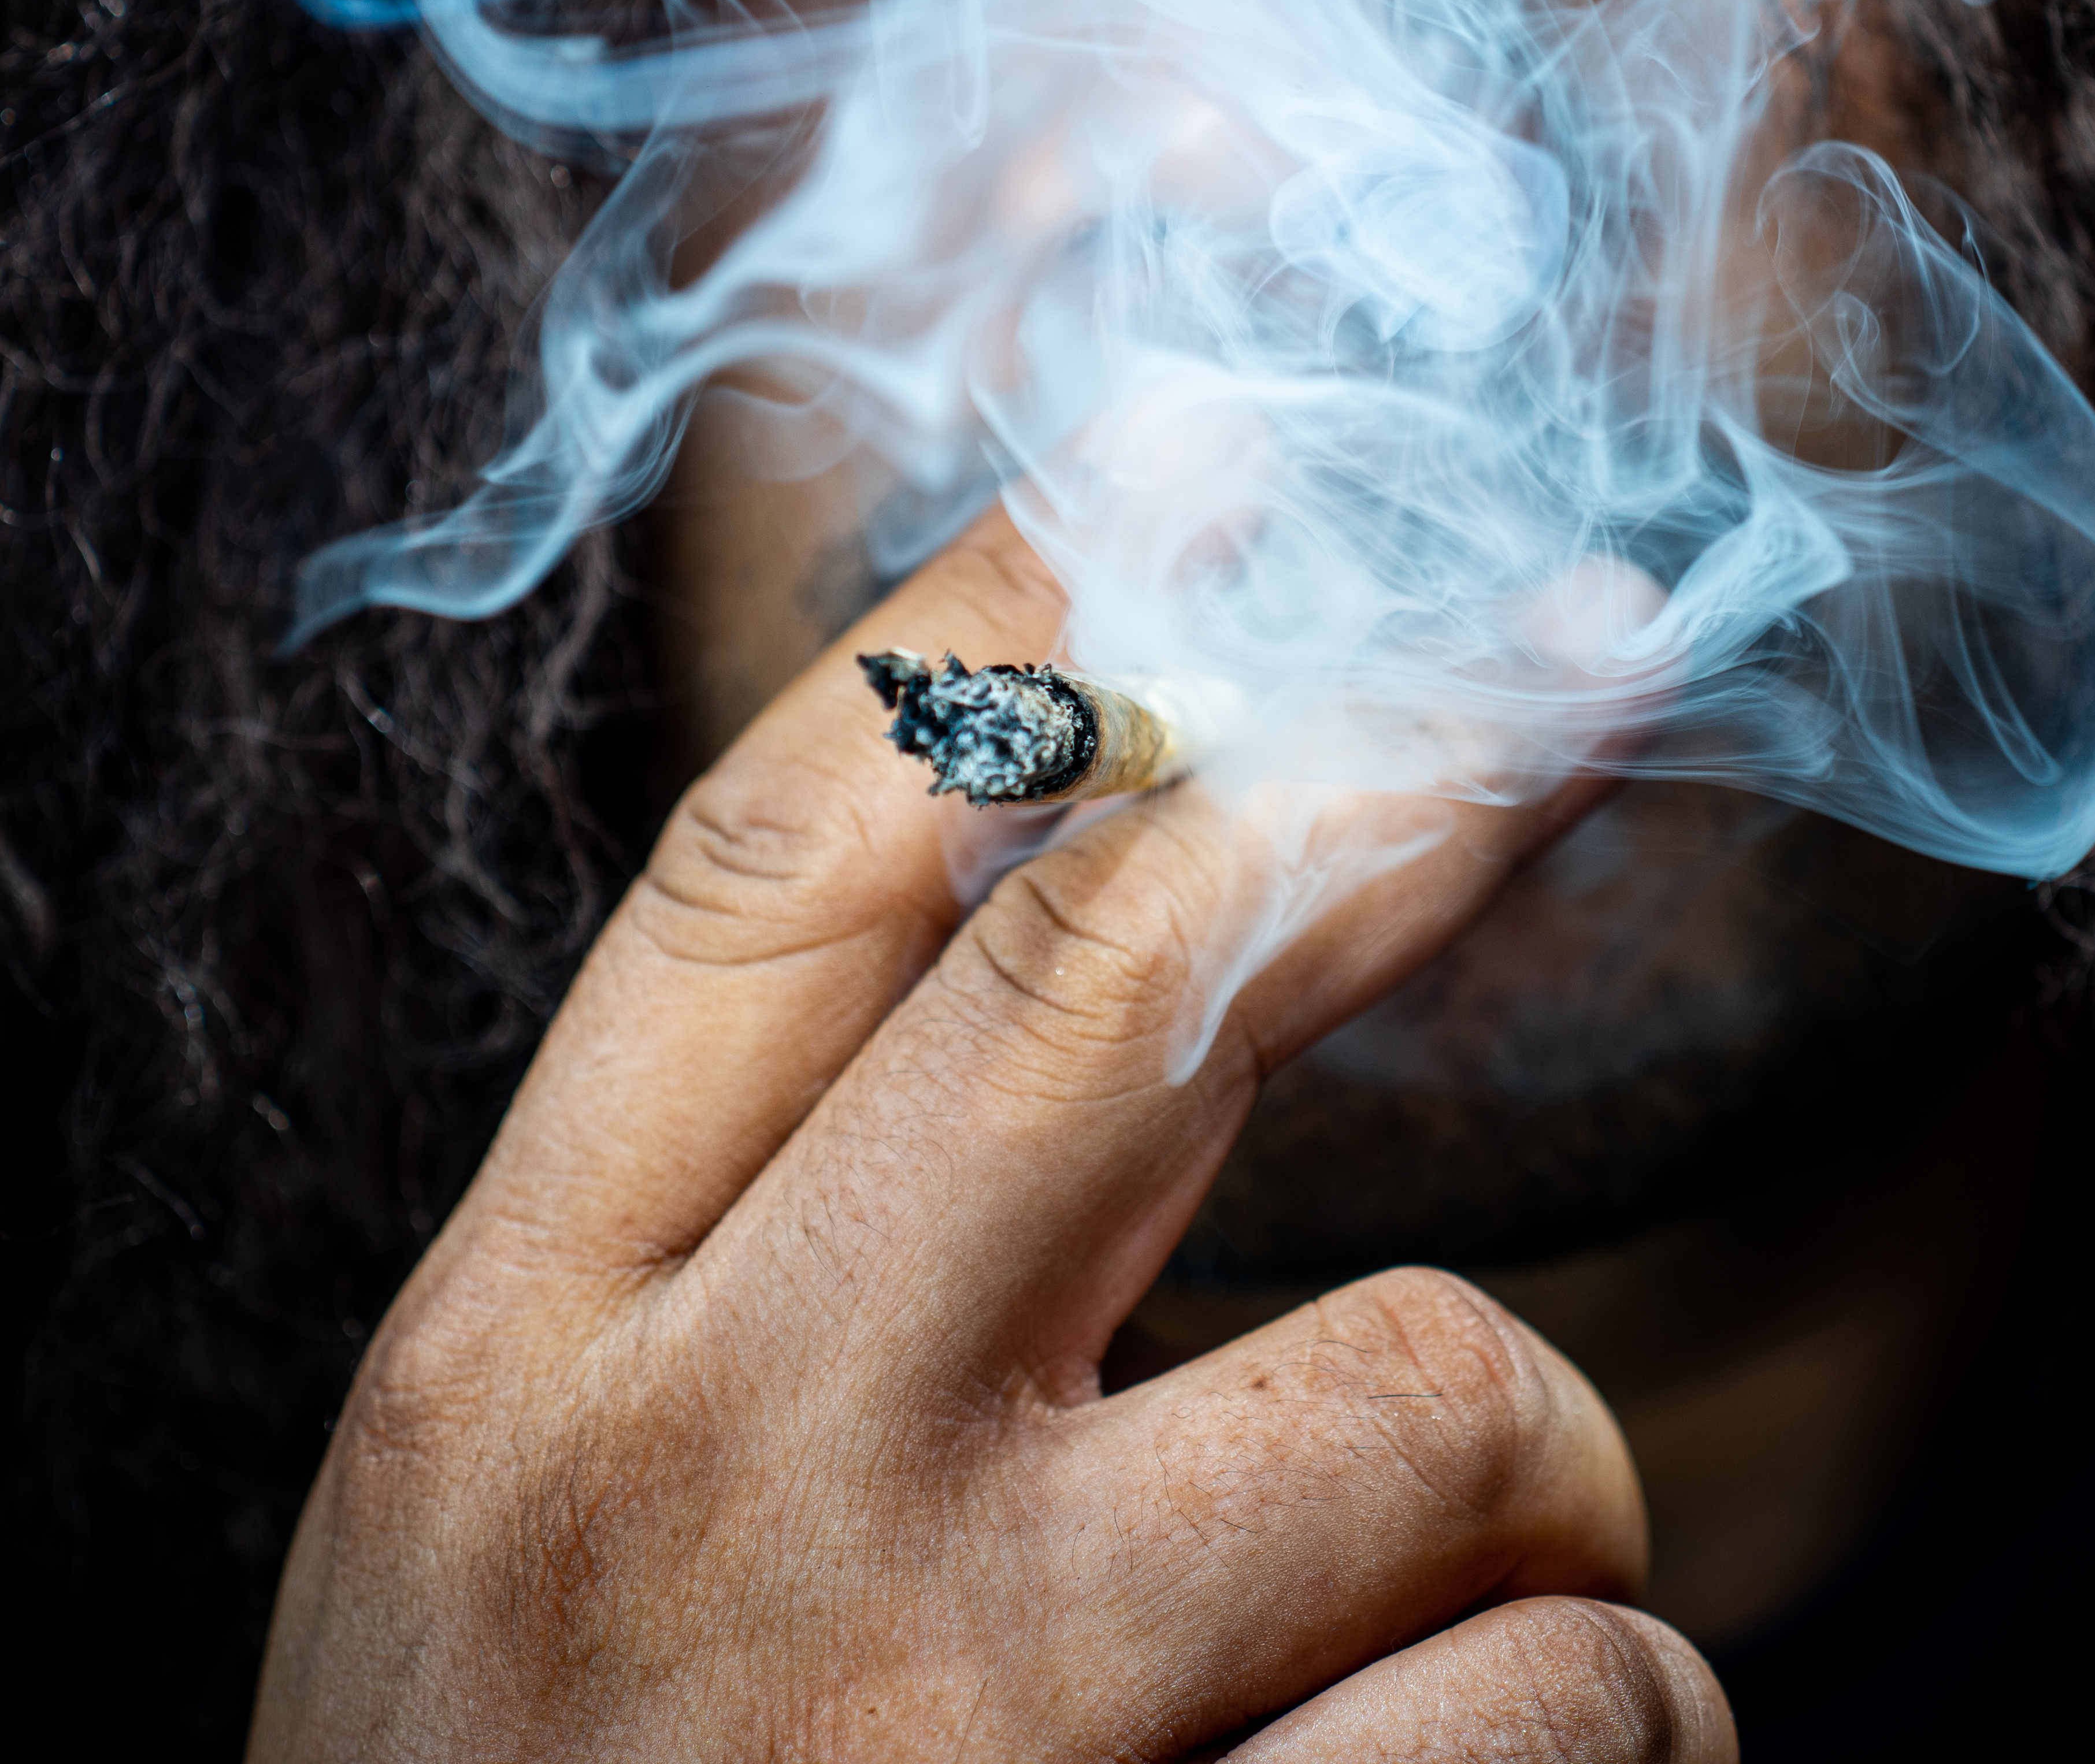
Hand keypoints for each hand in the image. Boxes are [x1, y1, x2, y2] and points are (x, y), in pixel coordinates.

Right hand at [249, 508, 1735, 1760]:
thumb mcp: (513, 1578)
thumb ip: (737, 1294)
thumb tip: (1079, 947)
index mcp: (516, 1388)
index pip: (775, 880)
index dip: (1018, 622)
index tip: (1199, 457)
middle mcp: (724, 1500)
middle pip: (1120, 974)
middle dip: (1392, 764)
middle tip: (1581, 633)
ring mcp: (964, 1729)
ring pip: (1460, 1396)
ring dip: (1542, 1519)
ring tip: (1422, 1682)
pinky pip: (1571, 1720)